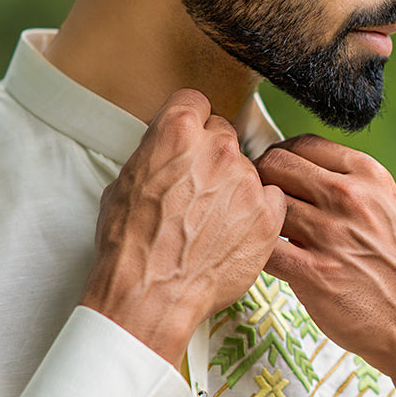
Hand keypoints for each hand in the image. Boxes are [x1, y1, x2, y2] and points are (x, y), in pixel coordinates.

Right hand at [80, 90, 285, 366]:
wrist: (150, 294)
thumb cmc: (129, 245)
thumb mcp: (124, 183)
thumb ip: (154, 156)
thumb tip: (164, 154)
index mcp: (178, 131)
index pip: (195, 102)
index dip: (189, 124)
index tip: (188, 142)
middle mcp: (218, 148)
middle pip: (225, 135)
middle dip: (212, 157)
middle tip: (197, 191)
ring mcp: (248, 181)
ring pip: (249, 170)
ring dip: (235, 188)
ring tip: (211, 223)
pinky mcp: (268, 215)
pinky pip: (272, 200)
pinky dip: (257, 214)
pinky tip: (234, 234)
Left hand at [256, 135, 395, 396]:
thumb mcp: (386, 206)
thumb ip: (347, 182)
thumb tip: (294, 167)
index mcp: (368, 174)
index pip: (302, 144)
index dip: (280, 157)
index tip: (275, 175)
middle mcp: (350, 198)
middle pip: (275, 165)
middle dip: (259, 180)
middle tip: (256, 201)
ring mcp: (331, 235)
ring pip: (266, 205)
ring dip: (256, 218)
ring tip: (260, 233)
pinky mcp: (315, 273)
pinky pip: (264, 249)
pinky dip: (256, 251)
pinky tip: (264, 259)